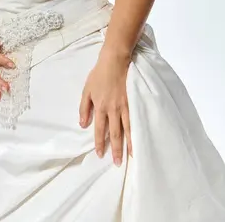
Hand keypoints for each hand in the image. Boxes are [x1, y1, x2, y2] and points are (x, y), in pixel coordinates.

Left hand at [78, 46, 132, 165]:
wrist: (115, 61)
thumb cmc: (99, 74)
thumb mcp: (86, 90)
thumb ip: (84, 108)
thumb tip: (83, 124)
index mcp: (100, 107)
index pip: (99, 129)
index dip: (100, 143)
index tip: (100, 154)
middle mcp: (113, 109)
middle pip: (115, 133)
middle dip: (116, 149)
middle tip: (117, 163)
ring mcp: (125, 106)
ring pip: (128, 129)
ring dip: (129, 145)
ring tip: (131, 157)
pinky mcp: (134, 102)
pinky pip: (136, 120)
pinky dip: (138, 131)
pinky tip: (141, 139)